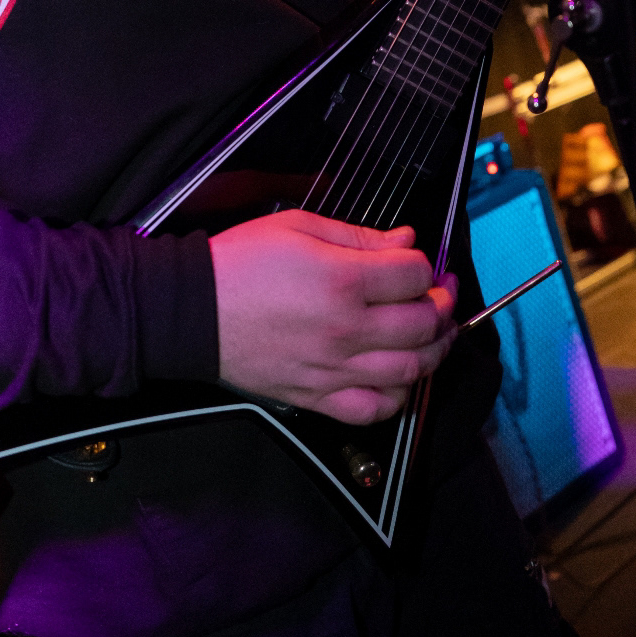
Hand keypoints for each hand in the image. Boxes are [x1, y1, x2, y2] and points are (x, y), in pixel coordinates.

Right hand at [209, 210, 457, 425]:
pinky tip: (398, 377)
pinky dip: (398, 397)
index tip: (422, 262)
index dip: (426, 265)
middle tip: (439, 294)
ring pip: (411, 370)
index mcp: (343, 281)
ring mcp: (334, 369)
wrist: (192, 312)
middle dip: (443, 304)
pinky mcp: (317, 397)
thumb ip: (359, 237)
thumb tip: (406, 242)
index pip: (415, 276)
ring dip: (435, 350)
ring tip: (433, 334)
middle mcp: (347, 330)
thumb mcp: (298, 227)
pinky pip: (374, 409)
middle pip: (424, 324)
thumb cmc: (241, 262)